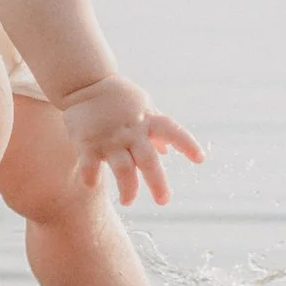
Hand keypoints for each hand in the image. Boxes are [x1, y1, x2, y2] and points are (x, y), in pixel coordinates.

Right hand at [60, 73, 206, 205]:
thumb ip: (155, 131)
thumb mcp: (143, 108)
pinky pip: (90, 164)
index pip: (173, 131)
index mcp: (148, 121)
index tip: (200, 159)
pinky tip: (93, 184)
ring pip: (123, 168)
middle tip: (164, 200)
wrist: (85, 84)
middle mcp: (132, 132)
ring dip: (128, 188)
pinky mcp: (88, 143)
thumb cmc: (120, 100)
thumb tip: (167, 151)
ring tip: (129, 201)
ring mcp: (110, 139)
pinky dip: (91, 175)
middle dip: (157, 182)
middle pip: (148, 160)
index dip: (187, 144)